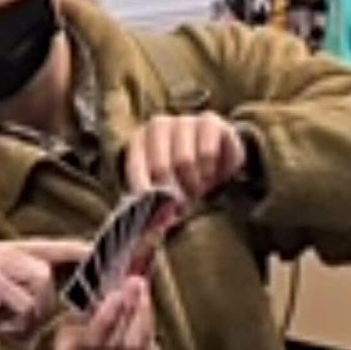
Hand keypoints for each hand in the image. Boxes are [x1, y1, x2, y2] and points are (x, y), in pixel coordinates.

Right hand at [0, 238, 89, 348]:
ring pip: (39, 280)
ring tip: (10, 328)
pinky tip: (0, 332)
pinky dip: (18, 323)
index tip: (96, 255)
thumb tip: (51, 288)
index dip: (70, 252)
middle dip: (50, 298)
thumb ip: (14, 287)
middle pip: (45, 264)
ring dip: (32, 313)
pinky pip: (24, 300)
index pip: (41, 245)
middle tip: (36, 321)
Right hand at [53, 276, 153, 349]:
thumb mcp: (68, 329)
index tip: (117, 293)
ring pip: (136, 349)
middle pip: (118, 345)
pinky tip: (146, 308)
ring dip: (142, 315)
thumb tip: (111, 283)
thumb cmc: (71, 345)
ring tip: (142, 291)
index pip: (90, 343)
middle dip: (130, 310)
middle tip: (136, 282)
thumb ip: (84, 311)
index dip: (107, 317)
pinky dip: (147, 328)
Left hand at [124, 111, 246, 202]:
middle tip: (183, 202)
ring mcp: (183, 120)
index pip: (134, 169)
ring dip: (194, 183)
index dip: (146, 195)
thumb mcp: (164, 191)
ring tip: (196, 188)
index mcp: (138, 141)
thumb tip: (150, 229)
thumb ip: (152, 206)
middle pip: (160, 167)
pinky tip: (210, 174)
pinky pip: (207, 152)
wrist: (217, 156)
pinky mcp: (208, 120)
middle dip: (173, 192)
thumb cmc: (182, 177)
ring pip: (185, 160)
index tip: (157, 213)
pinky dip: (210, 171)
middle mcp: (157, 126)